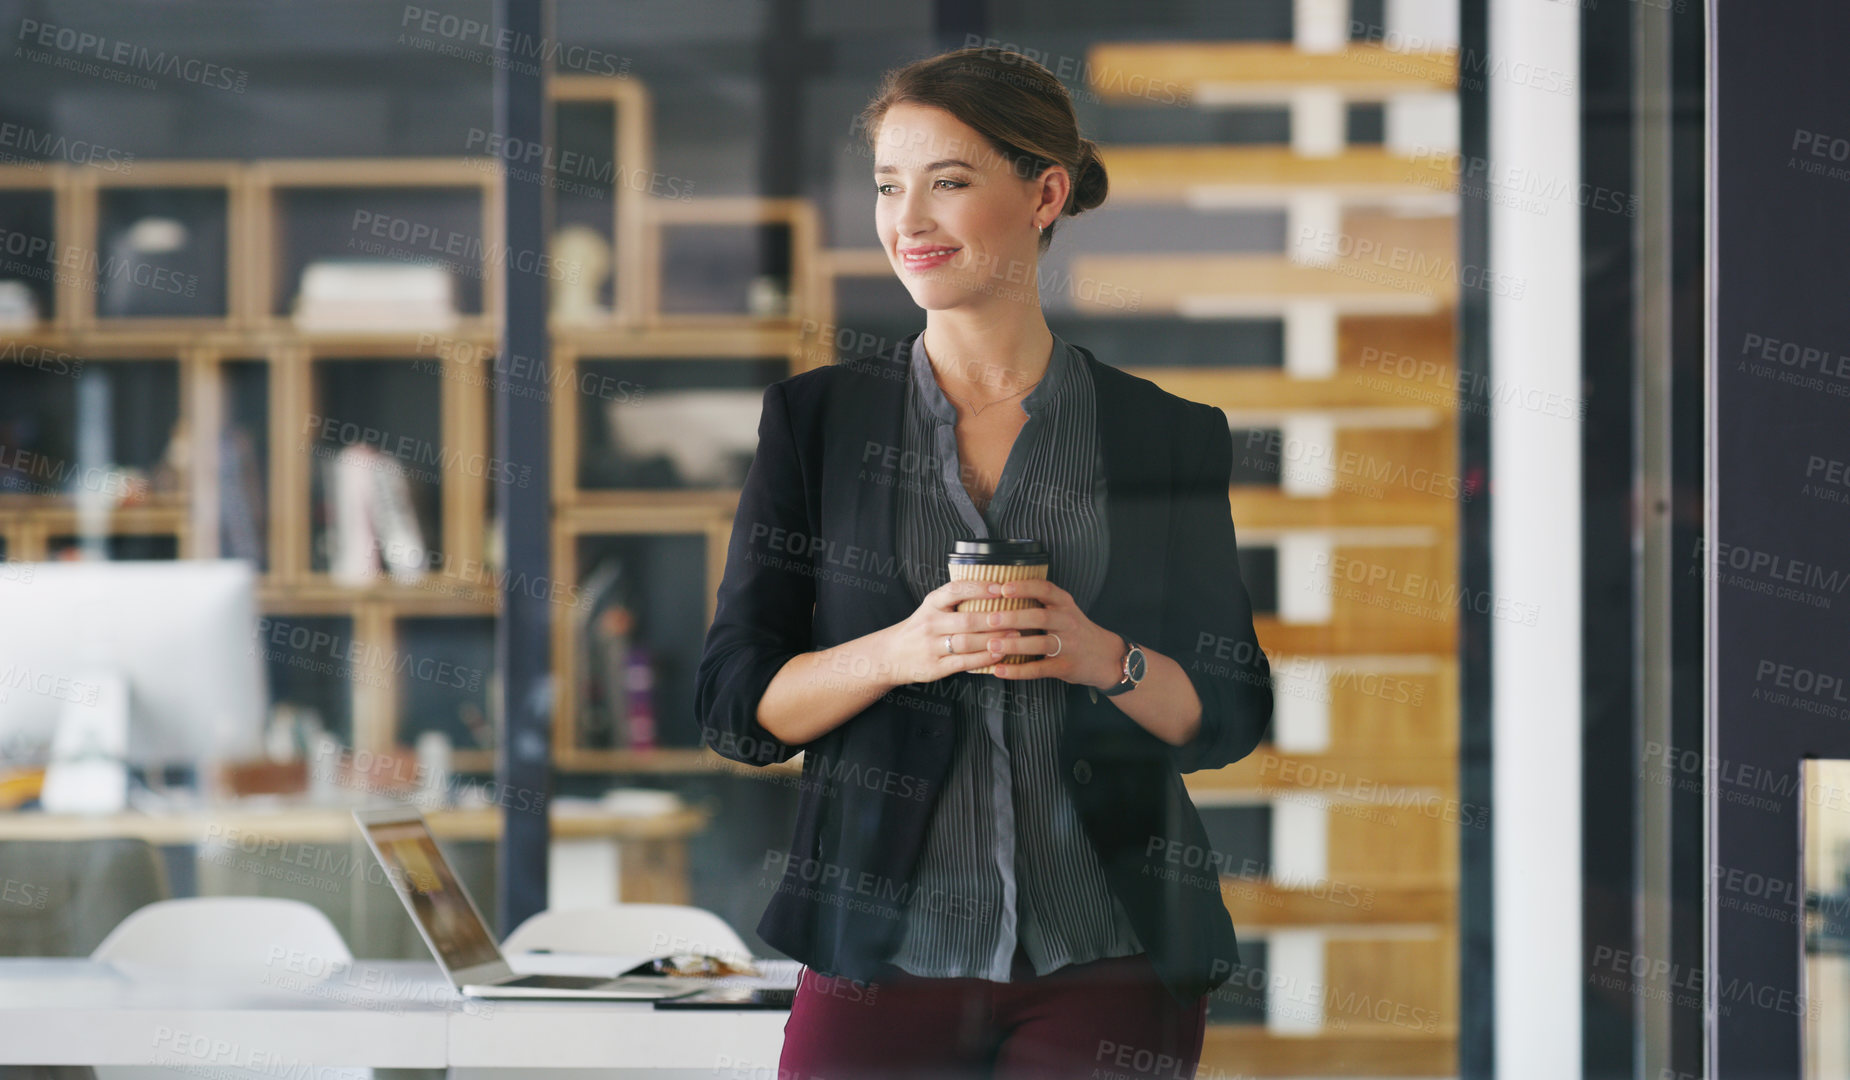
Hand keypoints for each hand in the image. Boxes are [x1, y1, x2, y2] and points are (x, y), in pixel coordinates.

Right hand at [876, 579, 1023, 685]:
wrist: (891, 654)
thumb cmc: (920, 628)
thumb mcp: (931, 607)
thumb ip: (955, 600)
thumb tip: (995, 589)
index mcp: (931, 604)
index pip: (956, 590)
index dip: (980, 588)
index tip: (1001, 588)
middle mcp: (930, 623)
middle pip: (966, 619)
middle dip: (994, 619)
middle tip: (1018, 616)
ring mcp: (932, 646)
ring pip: (967, 642)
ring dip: (994, 639)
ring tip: (1016, 635)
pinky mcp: (936, 667)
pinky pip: (964, 662)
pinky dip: (985, 658)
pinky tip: (1000, 654)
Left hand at [975, 578, 1123, 689]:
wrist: (1106, 656)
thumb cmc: (1076, 631)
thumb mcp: (1065, 610)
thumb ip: (1041, 602)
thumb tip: (1000, 592)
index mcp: (1065, 604)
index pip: (1045, 589)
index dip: (1024, 587)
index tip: (1003, 588)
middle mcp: (1068, 622)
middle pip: (1040, 617)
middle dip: (1013, 617)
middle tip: (990, 619)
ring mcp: (1068, 646)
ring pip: (1039, 644)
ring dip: (1013, 644)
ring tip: (991, 644)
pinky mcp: (1065, 667)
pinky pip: (1039, 669)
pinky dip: (1017, 670)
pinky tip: (999, 669)